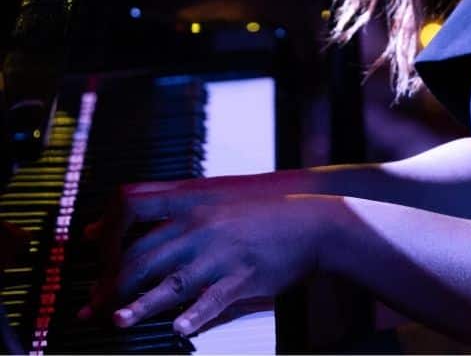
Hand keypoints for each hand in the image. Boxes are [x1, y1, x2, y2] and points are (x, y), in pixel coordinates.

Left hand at [80, 178, 335, 335]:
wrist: (312, 222)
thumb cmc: (261, 216)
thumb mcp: (218, 204)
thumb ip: (177, 213)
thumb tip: (138, 224)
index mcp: (193, 206)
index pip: (135, 220)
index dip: (109, 243)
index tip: (96, 266)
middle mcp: (201, 228)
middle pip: (142, 257)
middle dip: (113, 287)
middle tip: (94, 310)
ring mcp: (221, 254)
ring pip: (170, 281)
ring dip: (140, 304)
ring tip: (119, 321)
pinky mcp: (243, 277)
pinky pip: (212, 299)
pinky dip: (193, 317)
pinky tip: (177, 329)